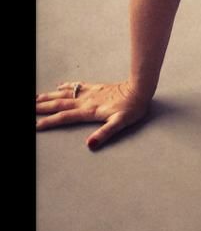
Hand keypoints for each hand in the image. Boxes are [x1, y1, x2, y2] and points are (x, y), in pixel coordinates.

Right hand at [35, 80, 150, 150]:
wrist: (140, 88)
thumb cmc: (132, 107)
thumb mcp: (120, 123)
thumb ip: (105, 133)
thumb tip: (89, 144)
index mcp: (89, 110)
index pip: (65, 117)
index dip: (50, 121)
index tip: (37, 125)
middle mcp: (86, 100)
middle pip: (60, 103)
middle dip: (43, 107)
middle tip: (30, 107)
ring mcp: (90, 93)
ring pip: (65, 93)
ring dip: (50, 96)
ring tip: (36, 97)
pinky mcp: (96, 87)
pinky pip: (77, 85)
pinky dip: (66, 85)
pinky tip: (59, 85)